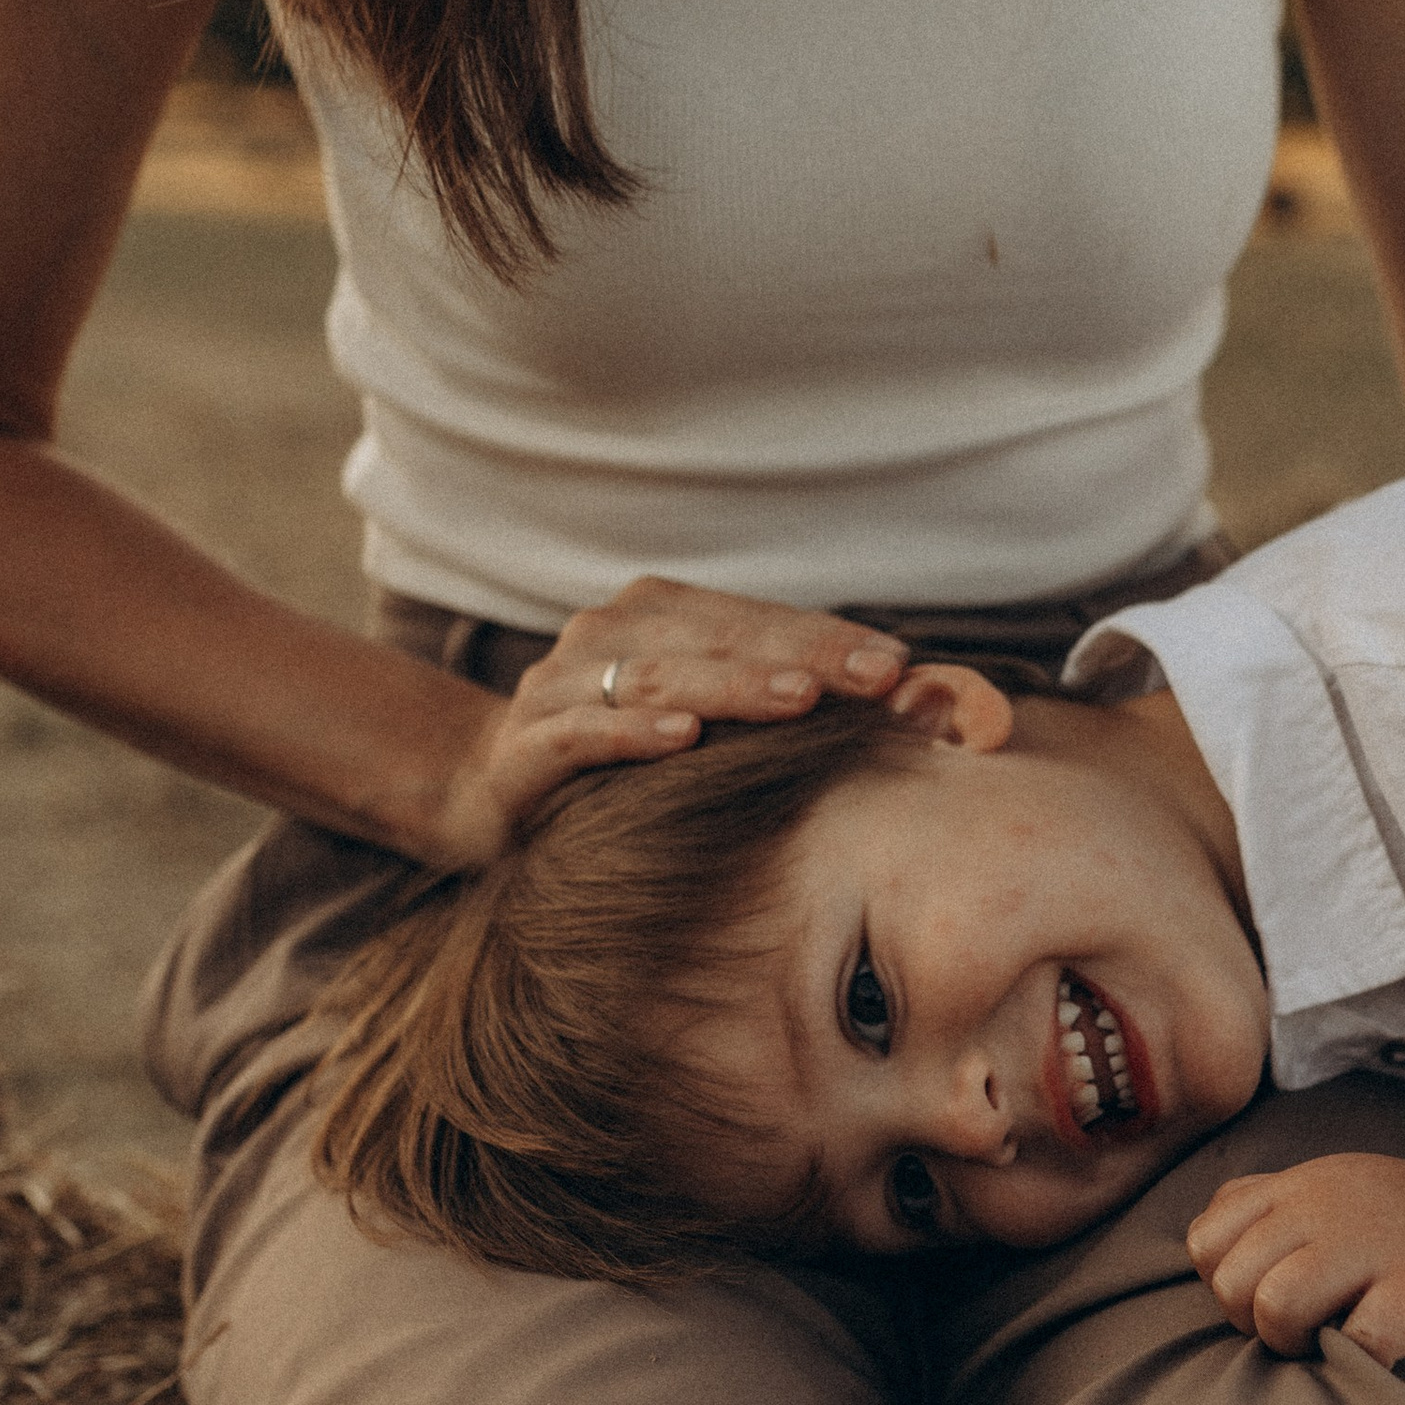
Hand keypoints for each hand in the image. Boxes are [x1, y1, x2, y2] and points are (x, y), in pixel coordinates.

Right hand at [432, 575, 908, 866]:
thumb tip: (918, 701)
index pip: (756, 618)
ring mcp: (558, 687)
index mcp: (656, 615)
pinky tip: (683, 741)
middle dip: (803, 654)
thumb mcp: (701, 722)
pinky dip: (632, 734)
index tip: (898, 664)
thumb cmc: (623, 756)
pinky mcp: (524, 747)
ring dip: (732, 686)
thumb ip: (784, 699)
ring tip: (799, 700)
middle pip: (717, 637)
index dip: (827, 636)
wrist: (486, 789)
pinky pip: (582, 734)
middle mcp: (606, 635)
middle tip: (875, 677)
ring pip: (657, 676)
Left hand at [1187, 1155, 1404, 1367]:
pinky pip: (1363, 1339)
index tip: (1270, 1299)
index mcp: (1300, 1187)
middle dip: (1255, 1325)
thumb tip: (1206, 1240)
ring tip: (1333, 1343)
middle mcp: (1330, 1207)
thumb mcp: (1331, 1193)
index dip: (1226, 1285)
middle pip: (1232, 1282)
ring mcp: (1379, 1245)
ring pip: (1277, 1304)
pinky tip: (1386, 1352)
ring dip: (1295, 1344)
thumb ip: (1263, 1205)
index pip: (1206, 1240)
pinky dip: (1365, 1362)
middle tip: (1304, 1331)